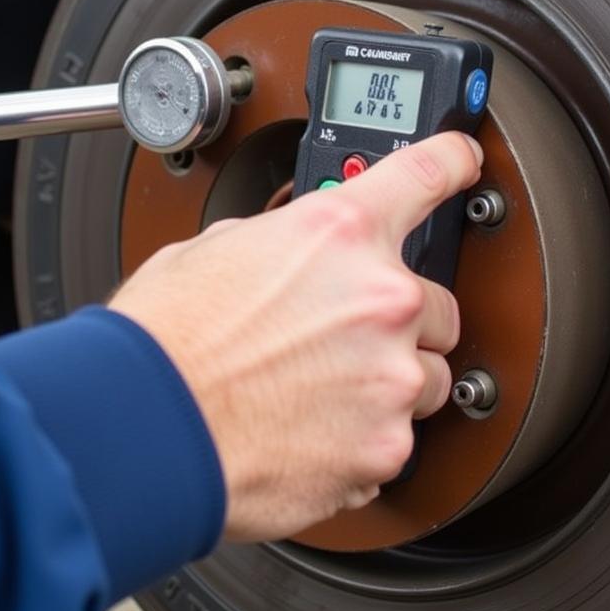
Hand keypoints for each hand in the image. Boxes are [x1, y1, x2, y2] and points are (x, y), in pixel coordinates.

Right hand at [110, 131, 481, 541]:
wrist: (146, 426)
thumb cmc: (166, 339)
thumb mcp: (214, 251)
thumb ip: (280, 245)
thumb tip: (291, 258)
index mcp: (338, 232)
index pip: (423, 175)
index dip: (450, 161)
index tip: (463, 161)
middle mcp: (380, 297)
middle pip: (437, 304)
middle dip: (395, 319)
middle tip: (335, 337)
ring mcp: (390, 376)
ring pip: (425, 377)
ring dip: (386, 381)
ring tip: (314, 391)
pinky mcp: (385, 448)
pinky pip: (395, 438)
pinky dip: (361, 438)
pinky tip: (306, 430)